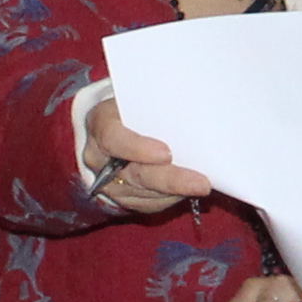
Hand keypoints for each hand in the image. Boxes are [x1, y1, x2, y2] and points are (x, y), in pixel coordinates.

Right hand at [79, 96, 214, 217]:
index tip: (167, 153)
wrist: (114, 125)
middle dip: (171, 180)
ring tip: (202, 186)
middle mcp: (99, 157)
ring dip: (176, 192)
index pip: (113, 139)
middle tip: (201, 183)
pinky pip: (148, 204)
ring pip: (144, 193)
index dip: (138, 148)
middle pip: (135, 174)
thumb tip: (195, 108)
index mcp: (101, 123)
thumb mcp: (139, 97)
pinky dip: (170, 199)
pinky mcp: (121, 199)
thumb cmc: (134, 106)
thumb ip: (158, 104)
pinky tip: (188, 192)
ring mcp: (108, 182)